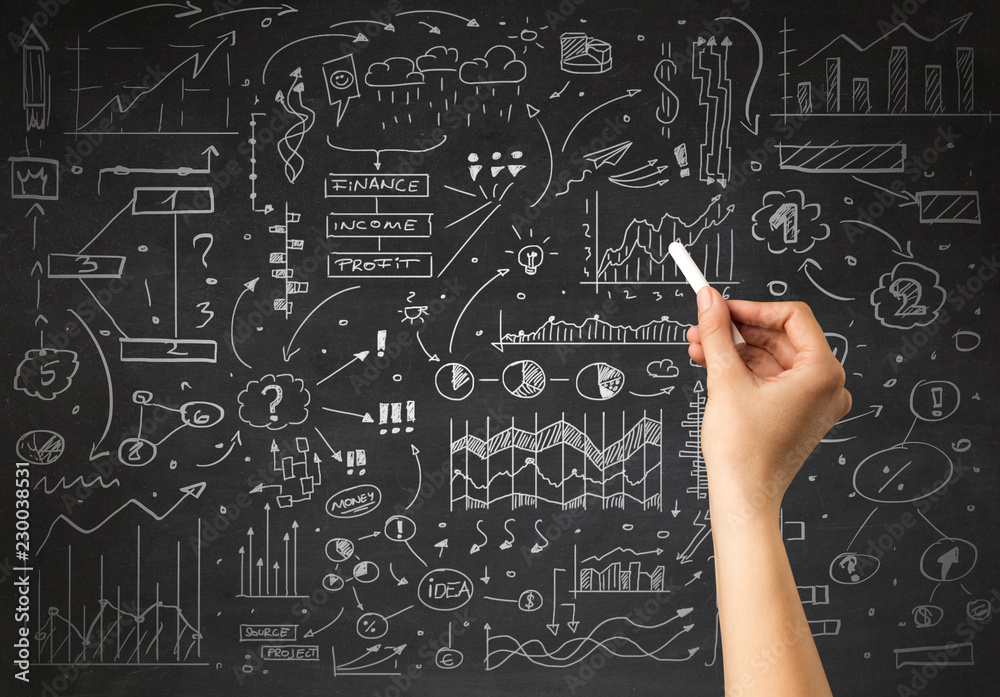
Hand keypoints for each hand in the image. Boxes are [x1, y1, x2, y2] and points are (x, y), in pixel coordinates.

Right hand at [685, 288, 850, 519]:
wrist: (744, 496)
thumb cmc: (744, 450)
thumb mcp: (725, 379)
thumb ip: (717, 333)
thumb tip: (709, 299)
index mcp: (823, 373)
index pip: (792, 317)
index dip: (753, 308)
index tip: (722, 306)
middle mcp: (827, 386)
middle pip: (780, 338)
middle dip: (736, 331)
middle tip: (703, 324)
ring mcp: (814, 402)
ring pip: (771, 359)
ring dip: (734, 350)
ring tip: (698, 346)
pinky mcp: (799, 414)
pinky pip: (772, 379)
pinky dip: (743, 370)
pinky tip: (711, 364)